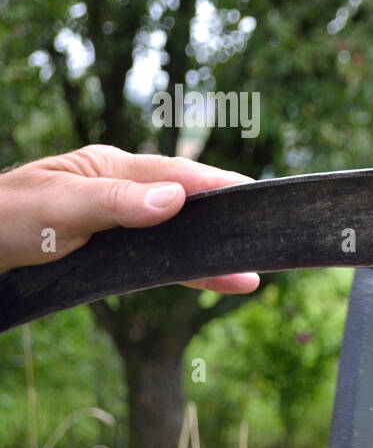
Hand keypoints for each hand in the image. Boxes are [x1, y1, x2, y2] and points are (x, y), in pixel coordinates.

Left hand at [0, 143, 258, 292]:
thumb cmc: (6, 219)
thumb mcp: (57, 207)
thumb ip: (115, 202)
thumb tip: (176, 199)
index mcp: (112, 167)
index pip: (177, 174)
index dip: (218, 186)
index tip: (255, 196)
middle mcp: (123, 191)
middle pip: (188, 203)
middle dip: (227, 218)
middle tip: (271, 230)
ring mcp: (120, 223)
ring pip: (179, 234)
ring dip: (212, 251)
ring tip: (251, 269)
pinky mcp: (113, 252)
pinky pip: (161, 260)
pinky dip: (189, 270)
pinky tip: (214, 280)